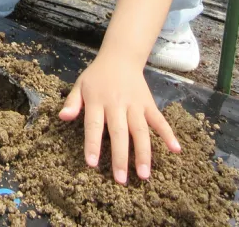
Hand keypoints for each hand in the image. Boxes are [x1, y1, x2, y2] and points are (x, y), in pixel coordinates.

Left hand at [58, 53, 179, 183]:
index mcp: (97, 100)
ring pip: (140, 130)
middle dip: (120, 157)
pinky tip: (176, 150)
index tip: (91, 164)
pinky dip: (168, 134)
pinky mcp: (149, 104)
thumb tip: (63, 117)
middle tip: (121, 180)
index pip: (94, 125)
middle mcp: (117, 103)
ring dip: (143, 153)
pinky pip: (159, 120)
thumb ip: (72, 103)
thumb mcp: (80, 85)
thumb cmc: (97, 76)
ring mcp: (135, 104)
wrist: (120, 57)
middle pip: (119, 132)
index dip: (92, 144)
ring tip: (144, 175)